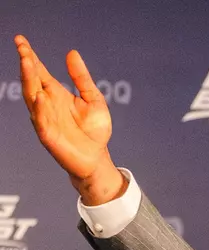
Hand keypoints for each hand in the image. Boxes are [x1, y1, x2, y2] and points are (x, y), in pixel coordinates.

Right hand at [14, 35, 125, 203]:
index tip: (21, 40)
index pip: (38, 71)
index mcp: (55, 93)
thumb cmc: (95, 131)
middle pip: (31, 80)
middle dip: (26, 64)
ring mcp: (45, 119)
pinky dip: (40, 109)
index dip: (29, 55)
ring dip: (28, 81)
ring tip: (27, 63)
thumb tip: (72, 53)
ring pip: (32, 97)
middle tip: (22, 48)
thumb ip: (82, 78)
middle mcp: (46, 104)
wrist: (97, 159)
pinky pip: (41, 121)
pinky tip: (39, 96)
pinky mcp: (48, 136)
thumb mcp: (93, 99)